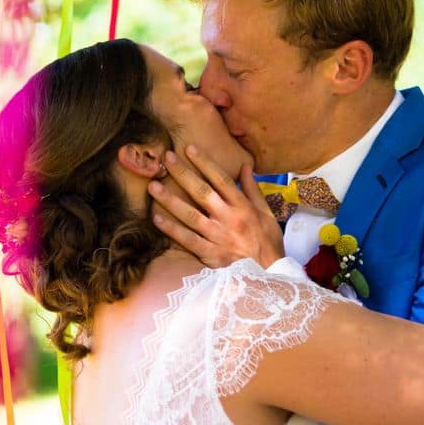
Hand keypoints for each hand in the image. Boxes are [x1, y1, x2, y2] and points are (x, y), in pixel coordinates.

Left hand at [149, 145, 284, 268]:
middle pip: (202, 193)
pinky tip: (156, 218)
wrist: (270, 276)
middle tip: (166, 159)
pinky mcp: (210, 255)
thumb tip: (245, 166)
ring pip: (191, 215)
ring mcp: (218, 237)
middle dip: (183, 174)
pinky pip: (187, 240)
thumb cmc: (268, 242)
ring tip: (153, 186)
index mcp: (243, 207)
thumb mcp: (266, 213)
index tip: (189, 148)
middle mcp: (229, 219)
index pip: (222, 179)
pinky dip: (171, 229)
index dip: (205, 163)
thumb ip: (253, 189)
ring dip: (171, 200)